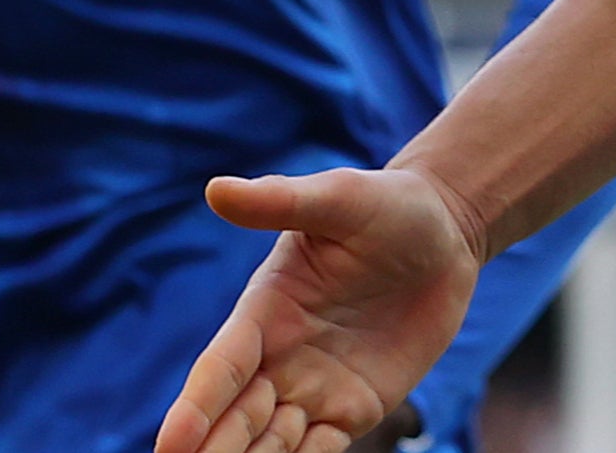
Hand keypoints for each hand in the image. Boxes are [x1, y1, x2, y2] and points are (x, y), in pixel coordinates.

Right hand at [155, 168, 484, 452]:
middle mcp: (278, 358)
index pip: (220, 369)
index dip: (195, 409)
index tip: (170, 446)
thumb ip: (281, 200)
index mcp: (263, 312)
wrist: (445, 232)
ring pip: (268, 446)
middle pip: (234, 419)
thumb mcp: (339, 197)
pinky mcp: (352, 410)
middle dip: (214, 451)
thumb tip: (218, 189)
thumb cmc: (386, 205)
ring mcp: (312, 389)